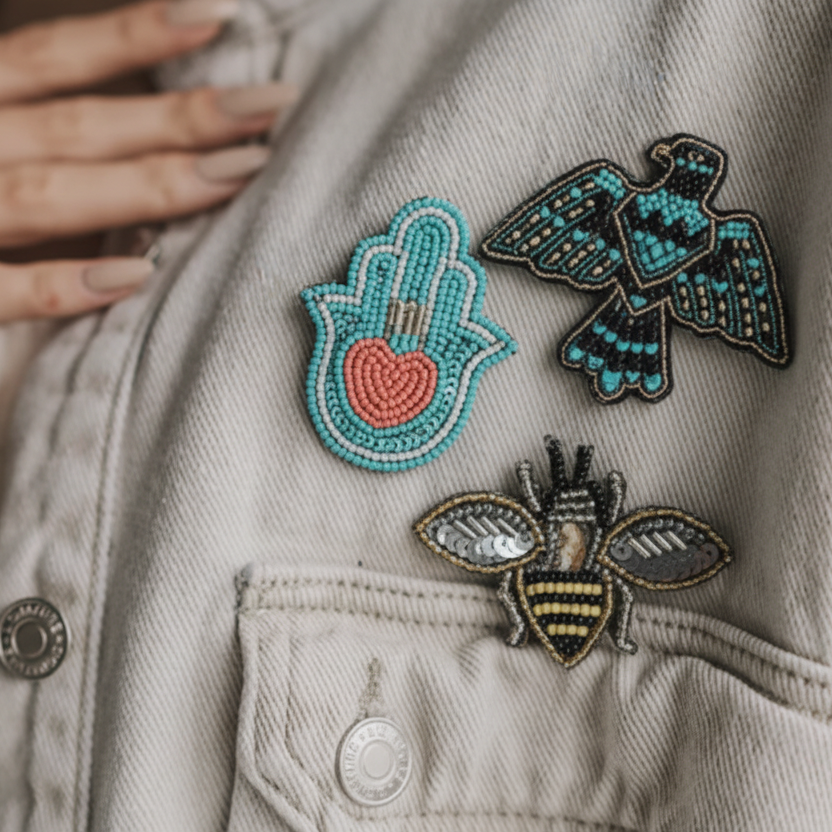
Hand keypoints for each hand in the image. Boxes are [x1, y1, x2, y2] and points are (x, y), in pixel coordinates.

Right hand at [0, 0, 295, 320]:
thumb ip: (27, 125)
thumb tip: (130, 129)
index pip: (54, 59)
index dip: (134, 36)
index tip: (219, 15)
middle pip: (79, 124)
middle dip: (180, 115)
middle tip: (274, 103)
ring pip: (50, 194)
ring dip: (146, 186)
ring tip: (237, 174)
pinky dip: (57, 284)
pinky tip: (131, 278)